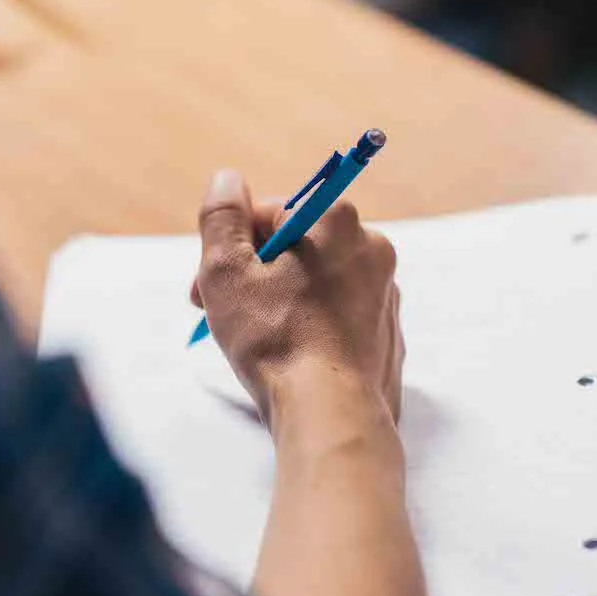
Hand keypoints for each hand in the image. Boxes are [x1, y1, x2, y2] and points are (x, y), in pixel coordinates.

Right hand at [191, 169, 403, 427]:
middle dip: (254, 275)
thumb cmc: (276, 341)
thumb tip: (227, 179)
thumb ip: (221, 217)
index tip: (210, 285)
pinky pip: (336, 317)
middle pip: (294, 247)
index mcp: (335, 221)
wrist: (332, 416)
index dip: (231, 247)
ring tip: (256, 339)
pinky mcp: (386, 334)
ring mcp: (384, 293)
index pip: (267, 214)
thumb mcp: (227, 272)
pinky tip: (289, 357)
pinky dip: (310, 328)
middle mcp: (370, 248)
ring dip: (280, 301)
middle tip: (222, 313)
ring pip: (315, 283)